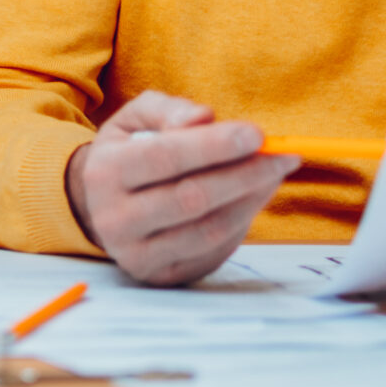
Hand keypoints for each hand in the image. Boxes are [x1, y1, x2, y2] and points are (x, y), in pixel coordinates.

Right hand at [63, 91, 299, 286]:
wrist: (101, 206)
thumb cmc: (129, 153)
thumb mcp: (136, 119)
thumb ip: (168, 110)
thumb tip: (204, 118)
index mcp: (105, 173)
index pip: (165, 157)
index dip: (214, 146)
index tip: (258, 134)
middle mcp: (115, 220)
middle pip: (191, 198)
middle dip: (245, 174)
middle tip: (284, 155)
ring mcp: (137, 254)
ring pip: (208, 229)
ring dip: (251, 199)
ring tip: (274, 172)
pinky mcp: (161, 276)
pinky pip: (213, 250)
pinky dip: (242, 222)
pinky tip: (254, 196)